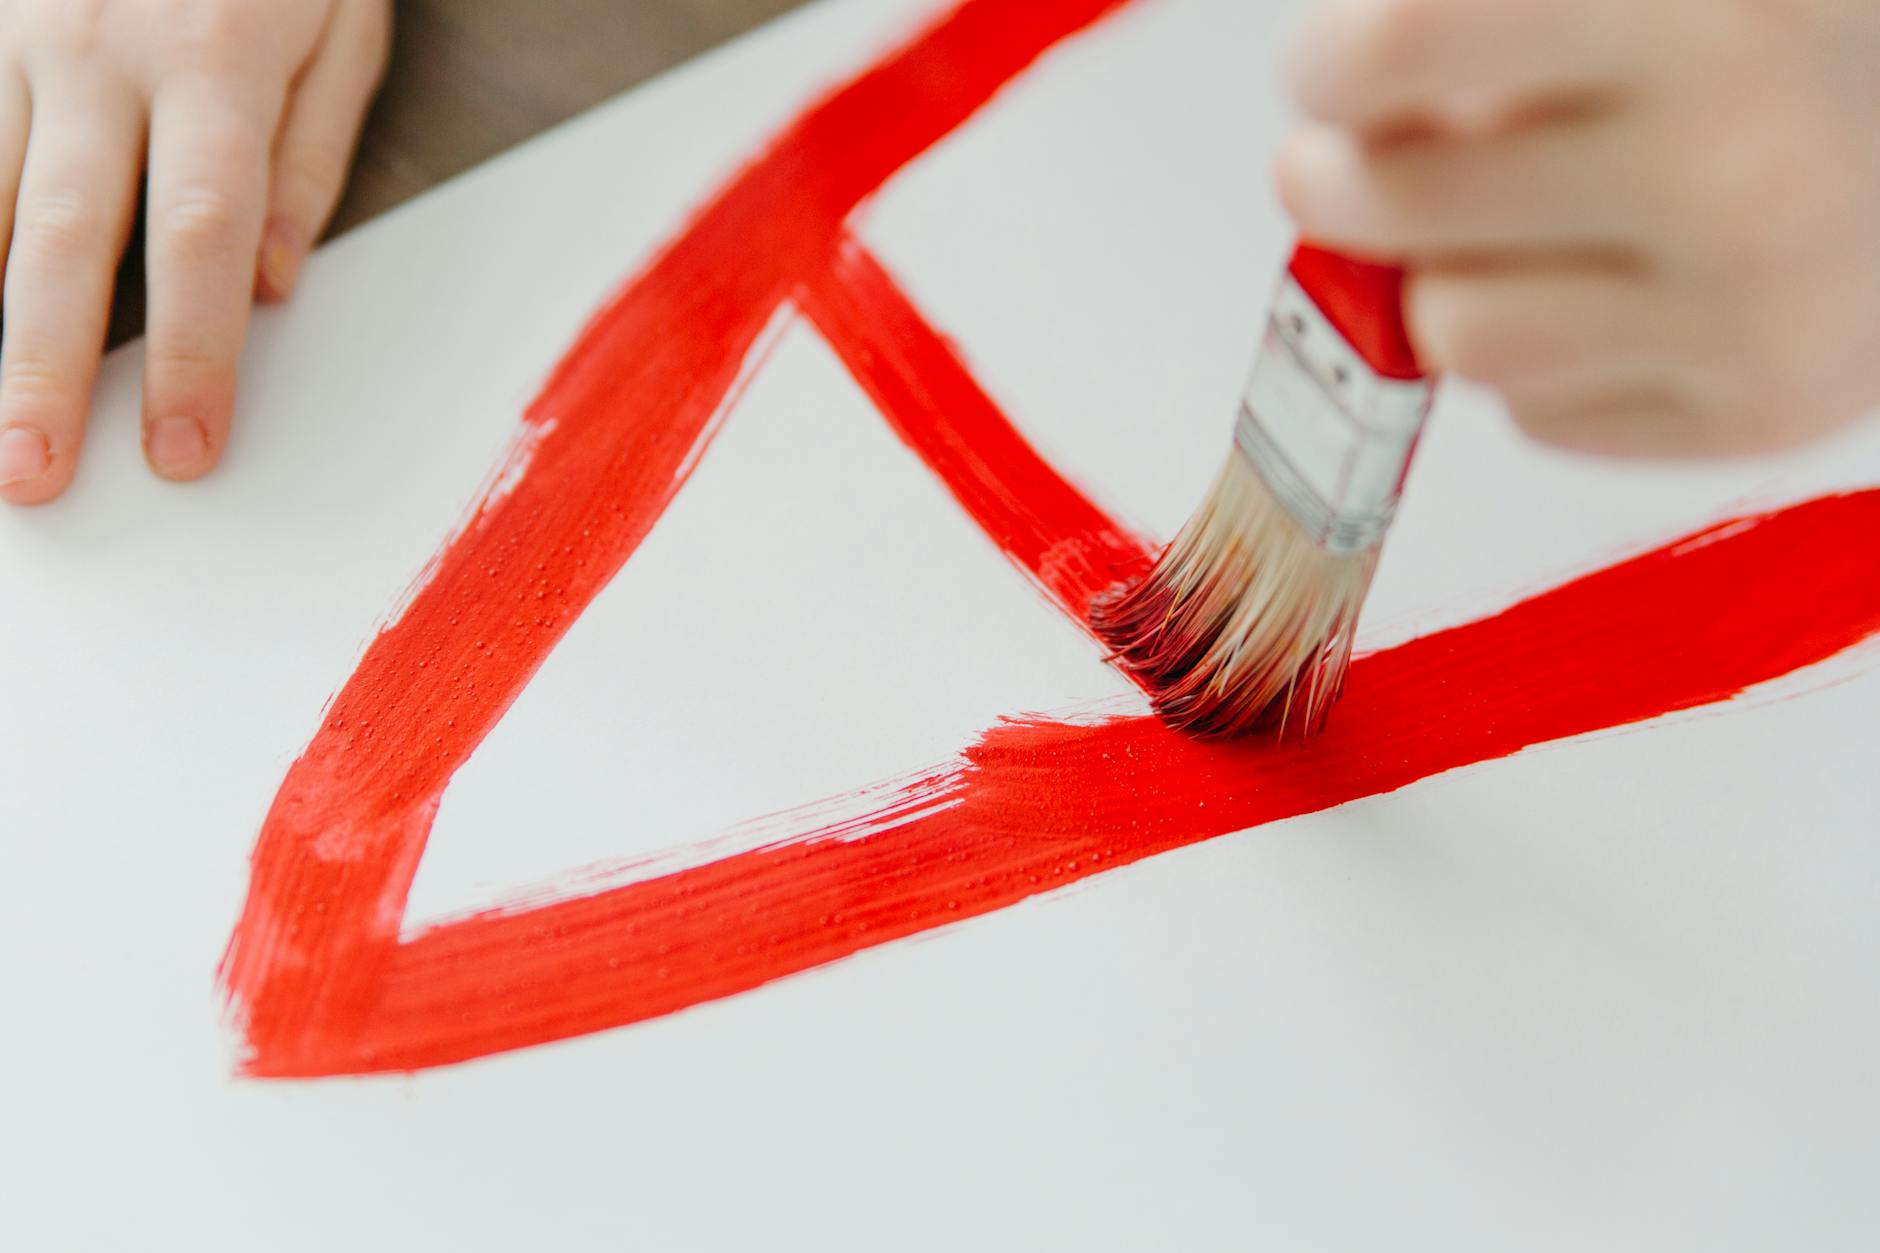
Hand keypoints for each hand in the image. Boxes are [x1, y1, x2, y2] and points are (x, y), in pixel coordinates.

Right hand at [0, 0, 389, 504]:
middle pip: (62, 236)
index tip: (180, 452)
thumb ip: (312, 156)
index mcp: (218, 61)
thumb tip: (276, 289)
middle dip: (41, 368)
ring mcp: (16, 27)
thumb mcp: (345, 24)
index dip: (189, 355)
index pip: (202, 239)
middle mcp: (101, 49)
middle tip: (31, 477)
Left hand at [1278, 0, 1879, 457]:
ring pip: (1451, 336)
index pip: (1405, 44)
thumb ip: (1497, 24)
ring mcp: (1756, 312)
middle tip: (1345, 168)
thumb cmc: (1778, 42)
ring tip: (1521, 230)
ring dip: (1449, 283)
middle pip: (1396, 209)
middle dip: (1347, 187)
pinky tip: (1616, 294)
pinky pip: (1537, 415)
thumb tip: (1343, 119)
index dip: (1331, 66)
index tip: (1330, 77)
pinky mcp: (1761, 415)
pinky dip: (1541, 363)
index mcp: (1702, 16)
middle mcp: (1733, 173)